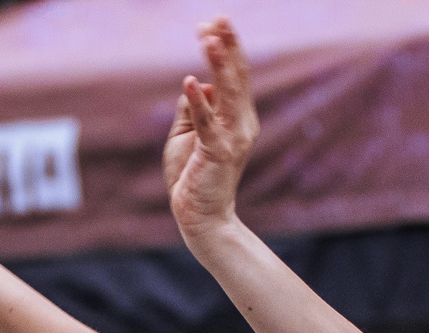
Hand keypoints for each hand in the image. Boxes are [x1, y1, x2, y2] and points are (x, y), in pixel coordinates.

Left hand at [164, 19, 259, 240]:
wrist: (201, 217)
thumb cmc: (192, 176)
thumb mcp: (185, 134)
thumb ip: (192, 108)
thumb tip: (197, 84)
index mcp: (238, 118)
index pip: (234, 76)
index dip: (224, 47)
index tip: (209, 23)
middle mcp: (242, 124)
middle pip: (237, 77)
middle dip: (227, 45)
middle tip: (219, 16)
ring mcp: (233, 138)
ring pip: (227, 94)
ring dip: (218, 65)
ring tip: (209, 38)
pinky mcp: (218, 153)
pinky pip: (207, 123)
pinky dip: (199, 102)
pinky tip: (190, 81)